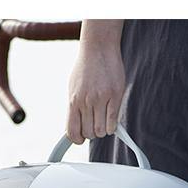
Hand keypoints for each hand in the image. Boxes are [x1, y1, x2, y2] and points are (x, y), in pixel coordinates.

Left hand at [66, 20, 124, 143]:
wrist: (98, 49)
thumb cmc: (86, 68)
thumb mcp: (74, 87)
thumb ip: (75, 107)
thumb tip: (75, 125)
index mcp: (73, 100)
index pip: (72, 130)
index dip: (77, 139)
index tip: (81, 138)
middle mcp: (85, 101)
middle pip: (89, 133)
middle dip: (93, 133)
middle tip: (95, 124)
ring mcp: (100, 99)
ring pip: (101, 131)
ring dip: (103, 130)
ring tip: (104, 121)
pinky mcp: (115, 96)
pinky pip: (113, 122)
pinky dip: (112, 127)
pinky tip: (111, 121)